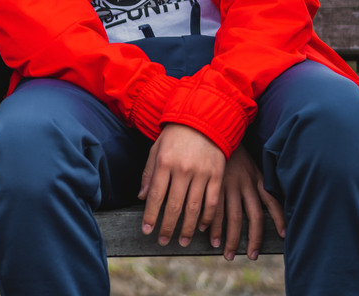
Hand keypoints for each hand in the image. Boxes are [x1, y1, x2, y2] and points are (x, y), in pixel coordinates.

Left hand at [138, 124, 225, 246]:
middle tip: (163, 241)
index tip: (146, 231)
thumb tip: (141, 197)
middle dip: (167, 227)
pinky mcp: (217, 174)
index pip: (155, 196)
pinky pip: (212, 202)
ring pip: (193, 208)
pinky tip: (201, 227)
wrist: (204, 117)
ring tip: (182, 241)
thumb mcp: (156, 149)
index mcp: (164, 162)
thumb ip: (149, 173)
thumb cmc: (176, 134)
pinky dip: (207, 217)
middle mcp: (182, 169)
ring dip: (187, 228)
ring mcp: (201, 173)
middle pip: (173, 206)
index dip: (150, 216)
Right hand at [212, 144, 285, 260]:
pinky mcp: (211, 184)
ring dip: (230, 239)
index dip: (280, 218)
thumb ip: (257, 178)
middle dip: (254, 239)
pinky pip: (213, 210)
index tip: (284, 235)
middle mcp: (245, 182)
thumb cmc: (231, 147)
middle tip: (252, 256)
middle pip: (254, 216)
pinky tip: (209, 236)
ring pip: (233, 218)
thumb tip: (267, 198)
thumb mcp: (249, 160)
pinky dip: (212, 226)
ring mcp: (228, 184)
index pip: (272, 200)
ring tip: (228, 254)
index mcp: (256, 176)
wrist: (212, 127)